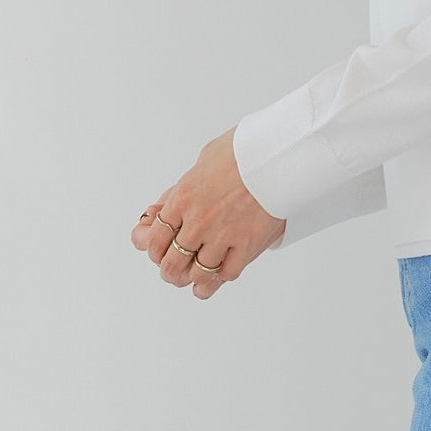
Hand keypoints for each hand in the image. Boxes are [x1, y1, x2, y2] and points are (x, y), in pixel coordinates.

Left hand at [131, 128, 285, 299]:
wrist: (278, 153)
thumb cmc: (244, 151)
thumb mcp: (203, 159)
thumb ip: (181, 188)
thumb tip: (162, 209)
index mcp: (183, 197)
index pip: (153, 238)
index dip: (151, 249)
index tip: (156, 250)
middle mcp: (199, 221)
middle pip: (171, 263)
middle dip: (169, 269)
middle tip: (173, 268)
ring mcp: (223, 235)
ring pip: (197, 274)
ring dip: (192, 278)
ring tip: (194, 275)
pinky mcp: (247, 245)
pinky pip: (226, 274)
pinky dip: (218, 279)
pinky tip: (216, 276)